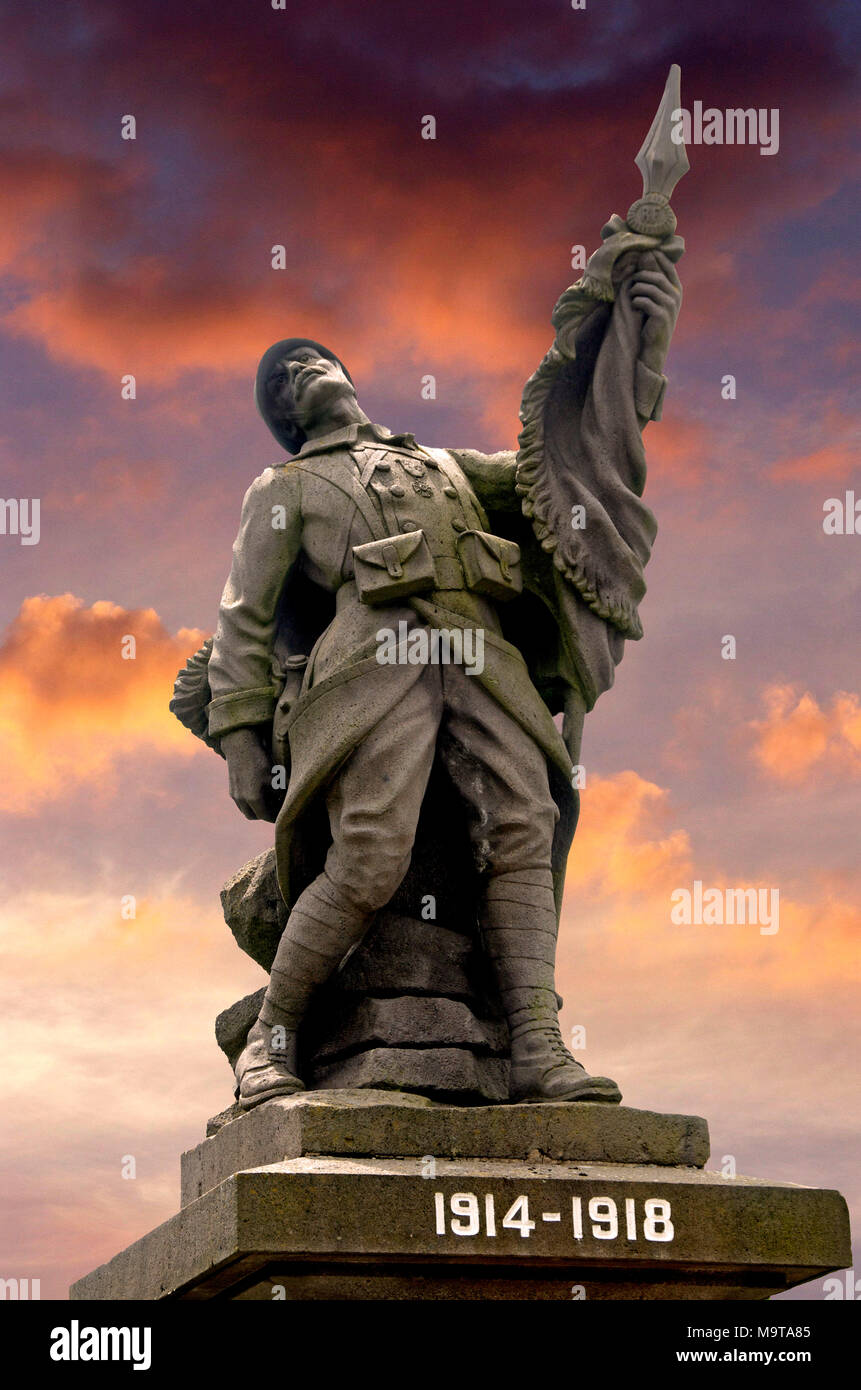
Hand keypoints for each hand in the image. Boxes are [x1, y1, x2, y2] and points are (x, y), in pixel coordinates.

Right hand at [221, 727, 278, 821]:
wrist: (241, 745)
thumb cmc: (260, 760)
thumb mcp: (276, 776)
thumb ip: (282, 791)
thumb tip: (289, 800)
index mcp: (253, 798)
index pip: (265, 816)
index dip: (275, 817)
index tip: (282, 815)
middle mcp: (241, 799)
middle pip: (254, 816)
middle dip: (265, 815)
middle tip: (275, 809)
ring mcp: (234, 794)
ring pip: (245, 809)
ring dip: (255, 809)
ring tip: (268, 800)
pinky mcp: (231, 788)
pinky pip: (240, 802)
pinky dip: (249, 802)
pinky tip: (258, 792)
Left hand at [626, 250, 681, 375]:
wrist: (654, 345)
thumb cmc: (652, 320)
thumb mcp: (655, 298)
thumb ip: (652, 279)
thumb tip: (646, 255)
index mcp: (676, 289)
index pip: (668, 268)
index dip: (657, 259)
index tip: (645, 253)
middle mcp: (676, 296)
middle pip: (656, 277)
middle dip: (641, 276)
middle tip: (631, 281)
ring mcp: (670, 306)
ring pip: (650, 288)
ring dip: (636, 289)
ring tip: (630, 294)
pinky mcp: (661, 315)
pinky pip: (645, 301)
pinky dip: (636, 301)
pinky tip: (634, 306)